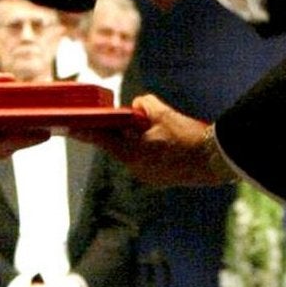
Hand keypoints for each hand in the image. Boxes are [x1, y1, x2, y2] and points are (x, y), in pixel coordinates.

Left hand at [79, 93, 238, 186]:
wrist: (215, 161)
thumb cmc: (189, 136)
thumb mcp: (163, 113)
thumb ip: (143, 106)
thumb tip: (136, 108)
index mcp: (132, 153)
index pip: (102, 139)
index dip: (85, 132)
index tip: (70, 128)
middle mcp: (136, 169)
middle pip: (120, 146)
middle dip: (124, 132)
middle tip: (132, 121)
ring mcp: (148, 177)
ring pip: (135, 153)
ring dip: (140, 142)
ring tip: (160, 131)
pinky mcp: (159, 180)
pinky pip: (148, 161)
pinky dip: (152, 151)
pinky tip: (168, 143)